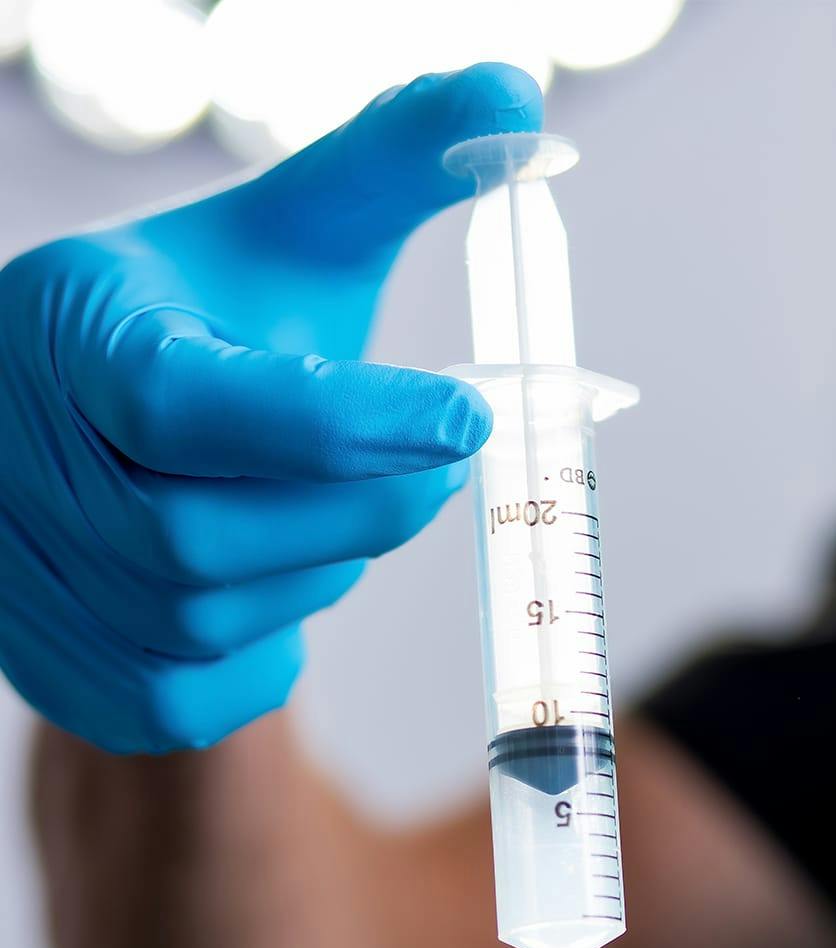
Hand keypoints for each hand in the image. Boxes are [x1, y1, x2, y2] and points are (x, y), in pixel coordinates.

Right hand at [0, 63, 539, 751]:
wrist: (78, 436)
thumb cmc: (206, 328)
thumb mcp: (286, 240)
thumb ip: (391, 164)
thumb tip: (513, 90)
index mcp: (80, 341)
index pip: (205, 407)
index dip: (346, 421)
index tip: (471, 412)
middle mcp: (29, 465)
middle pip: (223, 535)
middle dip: (362, 504)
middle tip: (436, 454)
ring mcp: (34, 582)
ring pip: (228, 617)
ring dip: (319, 566)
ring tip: (314, 498)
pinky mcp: (71, 674)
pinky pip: (217, 695)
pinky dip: (276, 643)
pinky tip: (269, 569)